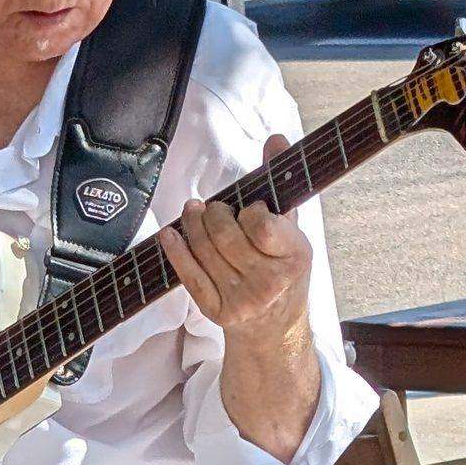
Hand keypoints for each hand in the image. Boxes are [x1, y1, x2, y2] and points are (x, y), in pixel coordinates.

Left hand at [162, 134, 312, 344]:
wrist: (275, 325)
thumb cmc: (281, 267)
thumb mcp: (290, 229)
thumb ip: (280, 183)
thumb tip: (275, 138)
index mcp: (295, 257)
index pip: (260, 222)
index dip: (250, 210)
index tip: (250, 208)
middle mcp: (269, 282)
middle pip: (224, 234)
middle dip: (215, 213)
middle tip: (215, 209)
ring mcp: (242, 300)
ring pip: (203, 250)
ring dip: (192, 224)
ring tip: (193, 212)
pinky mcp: (217, 311)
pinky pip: (188, 274)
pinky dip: (175, 250)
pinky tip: (170, 233)